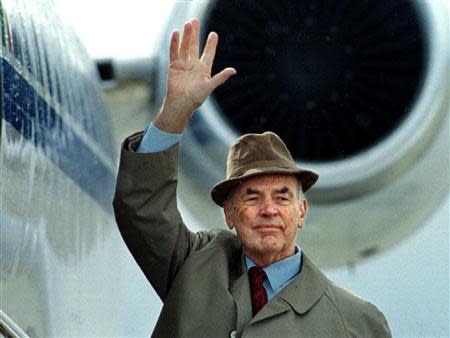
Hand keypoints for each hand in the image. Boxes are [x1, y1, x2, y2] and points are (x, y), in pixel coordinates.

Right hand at [154, 18, 236, 132]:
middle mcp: (193, 65)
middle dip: (195, 34)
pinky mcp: (173, 66)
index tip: (214, 34)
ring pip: (184, 47)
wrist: (180, 104)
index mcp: (204, 69)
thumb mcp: (209, 86)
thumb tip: (234, 70)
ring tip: (188, 23)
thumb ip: (220, 77)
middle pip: (194, 46)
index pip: (208, 53)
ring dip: (186, 36)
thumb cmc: (196, 98)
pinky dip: (175, 43)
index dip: (211, 44)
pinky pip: (174, 52)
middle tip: (195, 20)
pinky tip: (176, 33)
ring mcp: (183, 65)